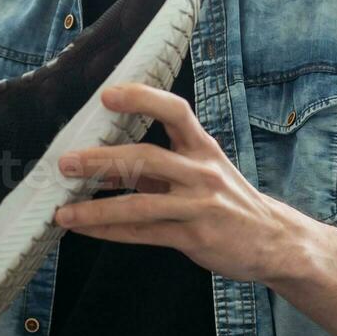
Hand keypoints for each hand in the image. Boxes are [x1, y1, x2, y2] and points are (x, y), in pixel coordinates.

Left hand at [53, 83, 305, 283]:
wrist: (273, 240)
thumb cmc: (227, 200)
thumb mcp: (201, 172)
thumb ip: (157, 166)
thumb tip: (101, 161)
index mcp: (203, 148)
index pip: (175, 111)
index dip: (142, 98)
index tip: (107, 95)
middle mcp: (202, 172)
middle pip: (147, 159)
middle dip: (101, 160)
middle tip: (65, 162)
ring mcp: (199, 206)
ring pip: (140, 204)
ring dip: (96, 207)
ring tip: (63, 210)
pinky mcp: (194, 237)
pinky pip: (144, 234)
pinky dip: (109, 231)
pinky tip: (83, 229)